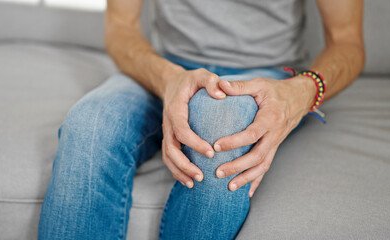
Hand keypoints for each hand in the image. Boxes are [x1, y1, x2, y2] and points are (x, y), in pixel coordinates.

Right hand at [162, 68, 225, 187]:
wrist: (172, 84)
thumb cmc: (190, 81)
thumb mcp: (201, 75)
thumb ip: (211, 81)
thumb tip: (222, 94)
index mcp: (175, 110)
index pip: (182, 130)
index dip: (194, 143)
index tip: (210, 153)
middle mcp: (168, 124)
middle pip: (171, 149)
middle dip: (184, 165)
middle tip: (201, 176)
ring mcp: (167, 133)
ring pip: (168, 157)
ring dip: (179, 171)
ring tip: (195, 184)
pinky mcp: (169, 138)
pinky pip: (169, 158)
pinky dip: (177, 171)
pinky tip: (189, 181)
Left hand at [214, 76, 316, 196]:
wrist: (300, 98)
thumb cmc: (276, 90)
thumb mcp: (259, 84)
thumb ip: (240, 86)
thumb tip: (219, 85)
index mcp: (269, 119)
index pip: (252, 134)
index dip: (234, 142)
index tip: (216, 146)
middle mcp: (274, 135)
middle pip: (257, 156)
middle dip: (237, 167)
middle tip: (218, 173)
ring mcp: (276, 143)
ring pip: (263, 165)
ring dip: (246, 178)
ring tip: (229, 187)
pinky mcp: (274, 148)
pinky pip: (267, 167)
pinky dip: (257, 180)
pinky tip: (247, 192)